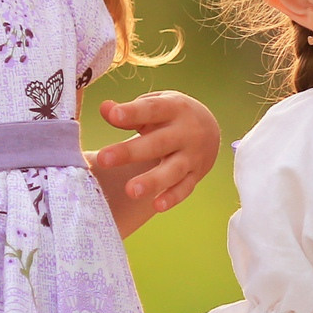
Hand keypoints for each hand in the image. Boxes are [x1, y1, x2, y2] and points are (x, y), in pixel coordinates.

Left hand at [94, 91, 220, 215]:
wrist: (209, 129)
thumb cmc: (169, 116)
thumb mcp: (155, 106)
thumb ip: (130, 111)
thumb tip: (104, 108)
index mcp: (174, 108)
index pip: (152, 109)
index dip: (133, 112)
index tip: (114, 116)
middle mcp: (186, 132)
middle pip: (158, 143)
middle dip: (131, 152)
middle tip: (103, 159)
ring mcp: (192, 156)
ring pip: (173, 170)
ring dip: (153, 181)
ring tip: (130, 190)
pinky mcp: (195, 175)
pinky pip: (184, 188)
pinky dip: (172, 197)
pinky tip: (157, 206)